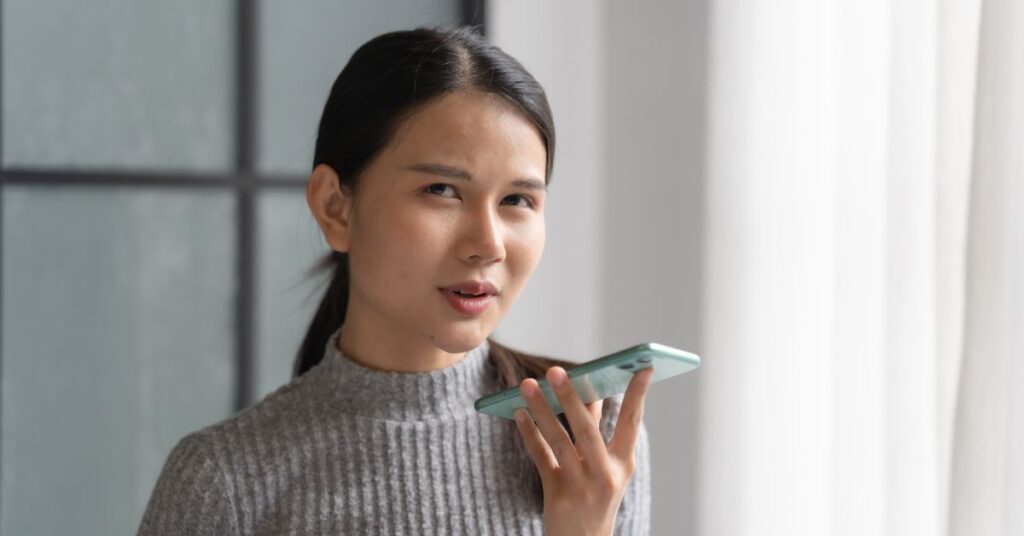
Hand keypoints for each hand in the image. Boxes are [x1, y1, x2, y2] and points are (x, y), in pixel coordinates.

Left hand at [513, 365, 652, 535]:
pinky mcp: (558, 496)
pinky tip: (518, 414)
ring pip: (559, 440)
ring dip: (541, 410)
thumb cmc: (593, 498)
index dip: (638, 394)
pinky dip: (529, 434)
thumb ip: (594, 434)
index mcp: (624, 464)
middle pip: (587, 429)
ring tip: (526, 385)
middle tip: (555, 370)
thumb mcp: (605, 469)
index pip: (632, 421)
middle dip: (571, 398)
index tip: (643, 366)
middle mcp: (606, 474)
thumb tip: (582, 393)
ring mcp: (581, 486)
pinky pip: (542, 458)